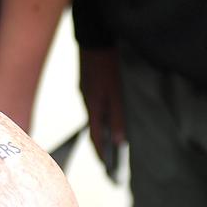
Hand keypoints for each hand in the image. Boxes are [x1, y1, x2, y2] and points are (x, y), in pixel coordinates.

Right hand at [78, 46, 125, 175]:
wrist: (94, 38)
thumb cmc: (107, 63)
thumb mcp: (115, 90)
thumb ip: (117, 114)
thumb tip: (120, 139)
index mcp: (93, 104)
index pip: (96, 136)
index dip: (102, 153)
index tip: (107, 169)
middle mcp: (88, 101)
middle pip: (94, 130)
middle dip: (101, 147)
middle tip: (108, 164)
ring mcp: (86, 92)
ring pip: (94, 118)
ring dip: (101, 133)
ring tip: (109, 146)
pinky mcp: (88, 84)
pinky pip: (94, 107)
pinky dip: (100, 118)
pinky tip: (106, 119)